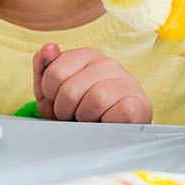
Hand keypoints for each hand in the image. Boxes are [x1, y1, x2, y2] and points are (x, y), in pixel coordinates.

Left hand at [31, 43, 152, 123]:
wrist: (111, 137)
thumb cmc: (81, 113)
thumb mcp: (54, 93)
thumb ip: (44, 69)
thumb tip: (49, 47)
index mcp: (87, 56)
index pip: (55, 73)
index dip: (51, 96)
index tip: (61, 104)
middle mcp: (109, 63)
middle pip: (70, 89)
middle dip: (66, 111)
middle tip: (74, 116)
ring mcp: (127, 82)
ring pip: (95, 99)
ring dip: (86, 118)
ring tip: (90, 121)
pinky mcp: (140, 103)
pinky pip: (118, 112)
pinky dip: (107, 124)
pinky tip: (107, 123)